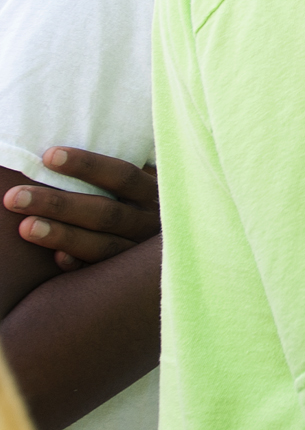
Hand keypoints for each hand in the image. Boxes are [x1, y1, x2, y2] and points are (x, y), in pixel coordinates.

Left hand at [1, 149, 158, 269]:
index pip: (122, 175)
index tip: (48, 156)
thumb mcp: (141, 187)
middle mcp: (150, 222)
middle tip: (15, 197)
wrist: (164, 251)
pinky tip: (57, 259)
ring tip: (24, 227)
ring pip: (103, 245)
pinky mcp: (130, 276)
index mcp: (154, 193)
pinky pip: (102, 272)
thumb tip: (58, 153)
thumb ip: (116, 176)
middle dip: (59, 204)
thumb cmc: (138, 206)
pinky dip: (80, 264)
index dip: (87, 166)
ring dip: (62, 235)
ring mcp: (140, 251)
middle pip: (105, 212)